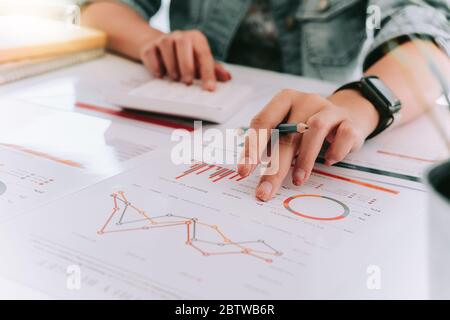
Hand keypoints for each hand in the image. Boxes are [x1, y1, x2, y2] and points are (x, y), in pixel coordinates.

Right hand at [139, 30, 230, 90]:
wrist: (159, 47)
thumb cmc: (185, 57)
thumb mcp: (200, 62)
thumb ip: (213, 69)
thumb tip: (227, 77)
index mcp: (196, 38)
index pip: (204, 54)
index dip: (208, 73)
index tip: (210, 88)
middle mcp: (180, 36)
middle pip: (183, 45)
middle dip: (186, 66)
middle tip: (187, 82)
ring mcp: (163, 39)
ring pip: (166, 48)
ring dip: (171, 67)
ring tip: (175, 78)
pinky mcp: (149, 46)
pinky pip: (151, 54)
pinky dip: (156, 66)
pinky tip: (161, 75)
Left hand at [237, 89, 379, 201]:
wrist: (346, 116)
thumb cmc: (307, 127)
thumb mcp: (287, 129)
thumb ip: (272, 144)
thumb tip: (251, 170)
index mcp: (284, 100)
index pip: (263, 122)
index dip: (252, 148)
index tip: (243, 172)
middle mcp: (305, 100)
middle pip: (286, 134)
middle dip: (274, 168)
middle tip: (265, 191)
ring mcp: (329, 109)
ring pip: (315, 130)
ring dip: (304, 159)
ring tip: (298, 180)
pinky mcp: (349, 121)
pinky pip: (344, 135)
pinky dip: (335, 151)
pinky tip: (328, 162)